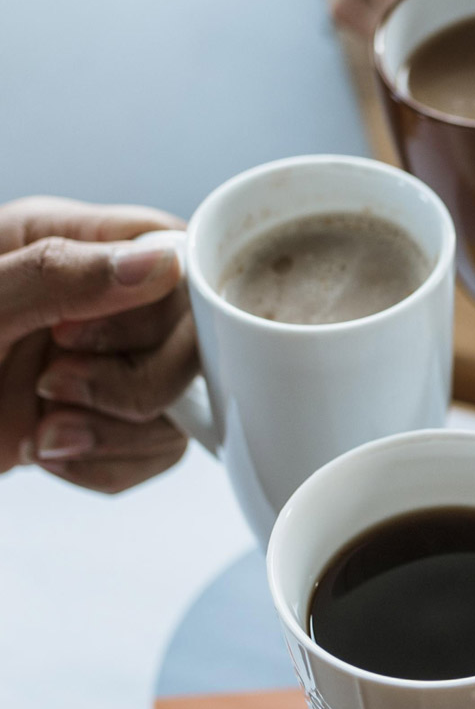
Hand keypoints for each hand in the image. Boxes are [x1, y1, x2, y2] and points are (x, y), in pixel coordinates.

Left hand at [0, 197, 195, 492]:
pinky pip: (157, 449)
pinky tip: (52, 452)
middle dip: (136, 380)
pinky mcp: (100, 422)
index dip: (164, 300)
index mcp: (61, 242)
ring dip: (120, 431)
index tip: (94, 334)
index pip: (170, 247)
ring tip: (48, 428)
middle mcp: (93, 302)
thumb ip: (57, 275)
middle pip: (192, 335)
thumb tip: (160, 265)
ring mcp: (101, 365)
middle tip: (61, 383)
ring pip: (182, 400)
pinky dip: (110, 466)